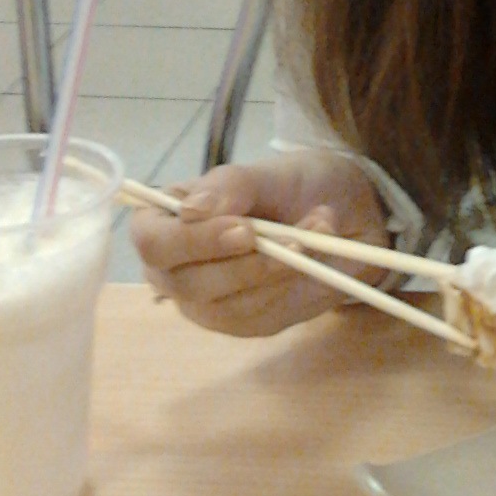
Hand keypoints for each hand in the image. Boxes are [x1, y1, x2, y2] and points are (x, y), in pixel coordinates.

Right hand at [129, 150, 390, 337]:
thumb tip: (192, 210)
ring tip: (317, 232)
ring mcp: (206, 301)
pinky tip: (313, 258)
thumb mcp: (269, 172)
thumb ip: (231, 185)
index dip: (193, 240)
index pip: (152, 241)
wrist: (343, 214)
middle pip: (185, 284)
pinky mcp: (241, 322)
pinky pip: (259, 317)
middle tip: (297, 237)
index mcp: (165, 219)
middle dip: (246, 264)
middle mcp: (174, 266)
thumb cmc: (294, 186)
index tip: (245, 228)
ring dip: (279, 272)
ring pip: (226, 306)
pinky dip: (291, 286)